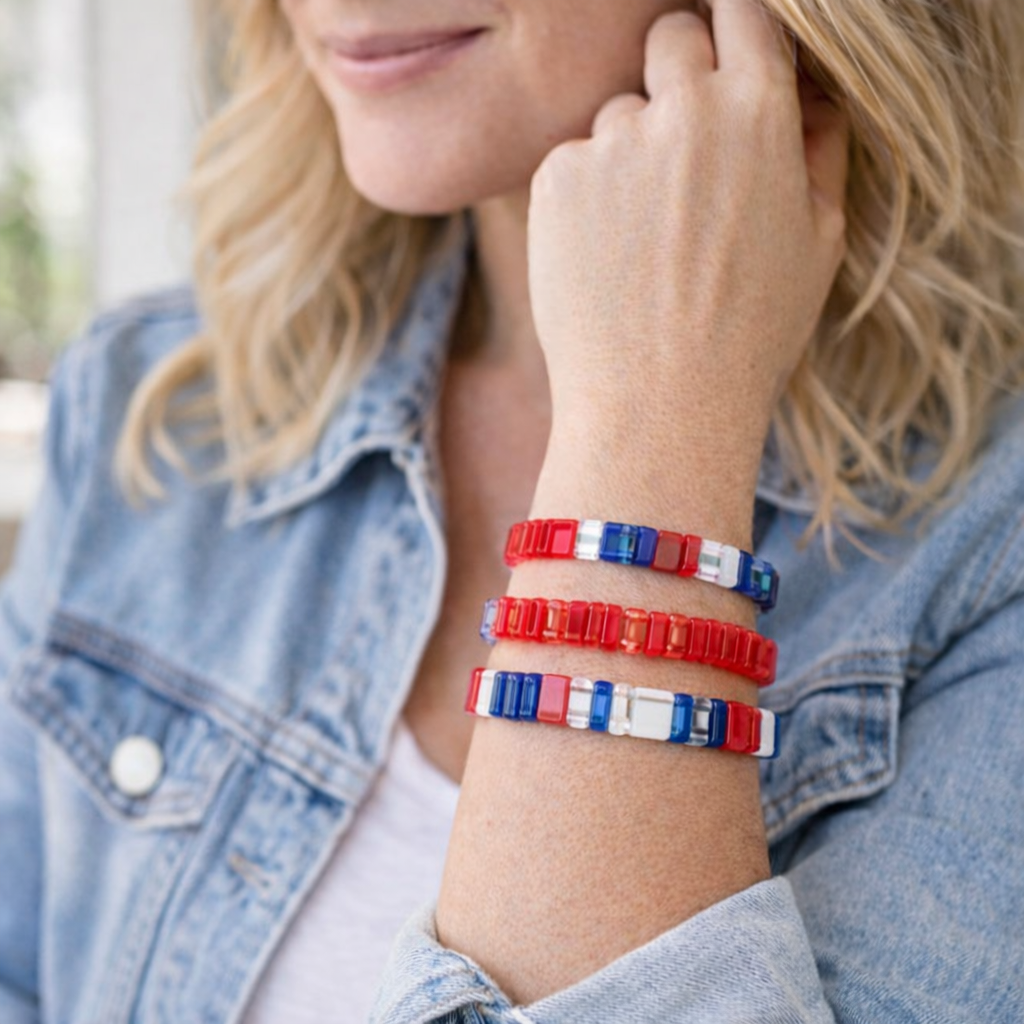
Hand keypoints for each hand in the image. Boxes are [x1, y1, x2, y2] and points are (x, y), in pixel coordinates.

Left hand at [527, 0, 849, 466]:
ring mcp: (611, 141)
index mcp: (759, 113)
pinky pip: (574, 161)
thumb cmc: (749, 336)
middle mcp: (682, 109)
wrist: (658, 406)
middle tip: (683, 148)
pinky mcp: (555, 177)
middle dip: (679, 73)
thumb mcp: (817, 245)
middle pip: (672, 37)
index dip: (736, 32)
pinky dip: (586, 196)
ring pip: (618, 113)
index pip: (746, 12)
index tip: (729, 60)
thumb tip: (810, 95)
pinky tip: (604, 260)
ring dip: (630, 153)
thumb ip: (818, 150)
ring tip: (643, 242)